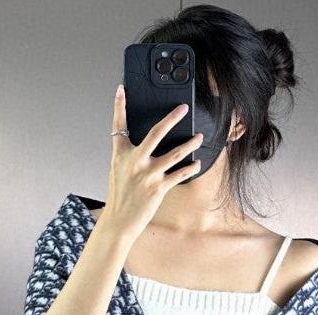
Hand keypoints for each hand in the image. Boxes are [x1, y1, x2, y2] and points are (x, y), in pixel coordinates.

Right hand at [97, 83, 203, 244]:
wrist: (119, 221)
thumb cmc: (120, 197)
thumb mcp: (118, 171)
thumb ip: (129, 156)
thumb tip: (144, 146)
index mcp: (121, 154)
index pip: (118, 125)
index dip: (119, 106)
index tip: (121, 90)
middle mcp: (135, 161)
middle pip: (156, 133)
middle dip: (172, 118)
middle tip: (184, 108)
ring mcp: (148, 174)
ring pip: (175, 153)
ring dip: (190, 144)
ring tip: (199, 137)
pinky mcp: (159, 188)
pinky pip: (180, 174)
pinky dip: (190, 169)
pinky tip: (197, 164)